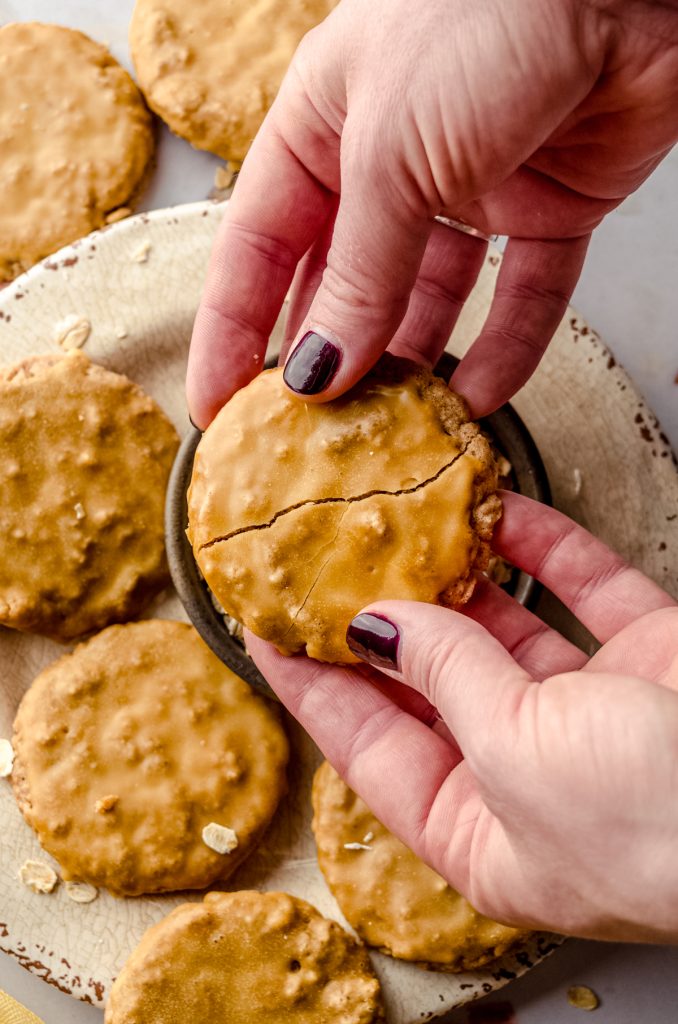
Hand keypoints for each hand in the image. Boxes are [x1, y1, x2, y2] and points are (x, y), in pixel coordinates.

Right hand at [187, 0, 677, 426]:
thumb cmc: (485, 15)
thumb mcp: (389, 154)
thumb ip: (356, 272)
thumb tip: (316, 369)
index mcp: (321, 129)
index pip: (258, 248)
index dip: (233, 331)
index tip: (217, 406)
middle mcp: (389, 163)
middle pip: (342, 284)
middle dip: (327, 361)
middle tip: (308, 437)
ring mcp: (470, 187)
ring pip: (432, 300)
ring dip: (415, 365)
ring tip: (396, 429)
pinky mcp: (548, 207)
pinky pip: (522, 295)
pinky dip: (506, 347)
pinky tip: (480, 397)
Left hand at [246, 492, 677, 941]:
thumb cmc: (660, 824)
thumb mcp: (519, 754)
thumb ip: (447, 678)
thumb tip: (380, 626)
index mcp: (484, 834)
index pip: (368, 747)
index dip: (310, 684)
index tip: (259, 625)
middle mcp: (532, 777)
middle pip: (430, 684)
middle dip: (377, 620)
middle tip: (318, 558)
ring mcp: (593, 714)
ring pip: (504, 629)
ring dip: (455, 574)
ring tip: (392, 518)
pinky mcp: (647, 659)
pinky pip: (579, 590)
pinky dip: (539, 545)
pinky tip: (491, 504)